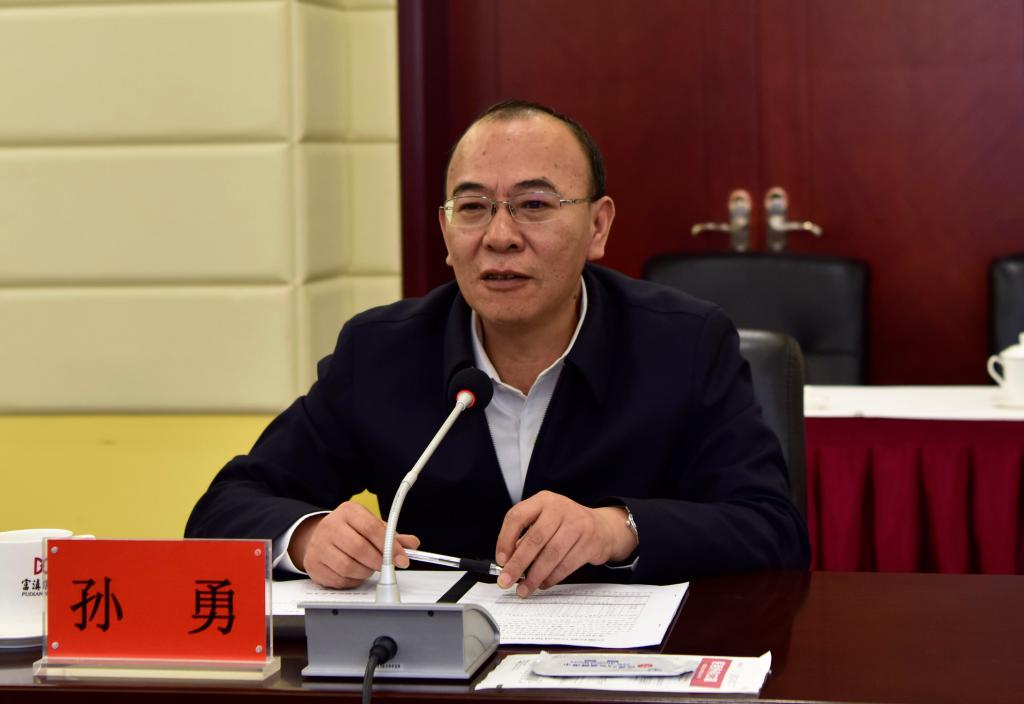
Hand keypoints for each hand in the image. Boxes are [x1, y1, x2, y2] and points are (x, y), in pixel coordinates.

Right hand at [289, 501, 419, 587]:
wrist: (320, 536)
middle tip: (386, 566)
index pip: (372, 528)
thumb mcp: (371, 527)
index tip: (401, 558)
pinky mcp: (313, 564)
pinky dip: (352, 580)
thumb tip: (413, 544)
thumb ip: (392, 536)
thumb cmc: (350, 531)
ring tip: (369, 567)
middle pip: (359, 548)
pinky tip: (355, 573)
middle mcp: (331, 525)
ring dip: (365, 572)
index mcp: (348, 511)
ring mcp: (319, 545)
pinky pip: (339, 579)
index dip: (389, 546)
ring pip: (348, 566)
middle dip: (378, 561)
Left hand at [494, 491, 637, 597]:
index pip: (517, 516)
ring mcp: (577, 524)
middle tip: (507, 580)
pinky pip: (566, 564)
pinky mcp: (589, 542)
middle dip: (518, 564)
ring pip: (551, 555)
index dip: (505, 539)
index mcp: (542, 500)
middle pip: (535, 539)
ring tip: (524, 589)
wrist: (602, 527)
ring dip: (534, 576)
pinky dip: (551, 578)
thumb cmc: (566, 525)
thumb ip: (525, 538)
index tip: (501, 560)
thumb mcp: (544, 520)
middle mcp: (559, 509)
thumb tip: (508, 563)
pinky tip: (543, 583)